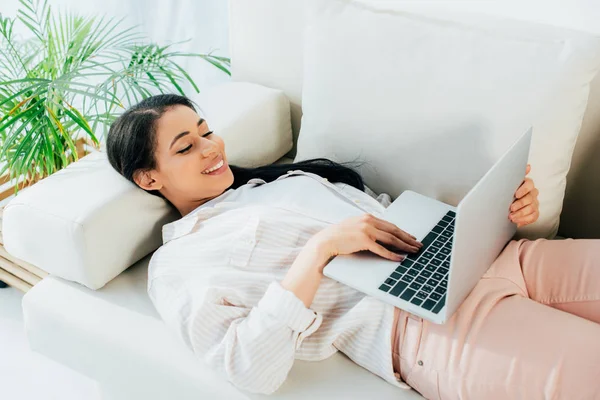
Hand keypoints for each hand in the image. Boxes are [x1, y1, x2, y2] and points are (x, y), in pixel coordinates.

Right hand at [308, 214, 422, 265]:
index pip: (390, 225)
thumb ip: (368, 227)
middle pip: (394, 231)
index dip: (403, 232)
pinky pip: (382, 249)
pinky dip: (392, 254)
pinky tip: (400, 258)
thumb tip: (381, 234)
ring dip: (404, 246)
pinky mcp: (363, 240)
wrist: (326, 241)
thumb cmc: (339, 236)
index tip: (412, 238)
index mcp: (368, 217)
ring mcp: (366, 230)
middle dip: (408, 239)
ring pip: (391, 239)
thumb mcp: (355, 226)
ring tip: (413, 252)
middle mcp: (369, 221)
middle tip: (418, 245)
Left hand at [509, 164, 538, 227]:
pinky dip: (524, 220)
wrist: (504, 206)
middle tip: (511, 208)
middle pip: (530, 197)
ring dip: (521, 213)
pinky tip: (516, 221)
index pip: (529, 184)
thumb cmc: (506, 193)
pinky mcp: (534, 213)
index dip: (523, 189)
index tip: (516, 194)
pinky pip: (533, 217)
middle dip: (520, 204)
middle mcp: (532, 193)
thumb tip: (528, 166)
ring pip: (532, 208)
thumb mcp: (506, 184)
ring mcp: (534, 203)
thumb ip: (514, 175)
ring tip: (511, 216)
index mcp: (526, 184)